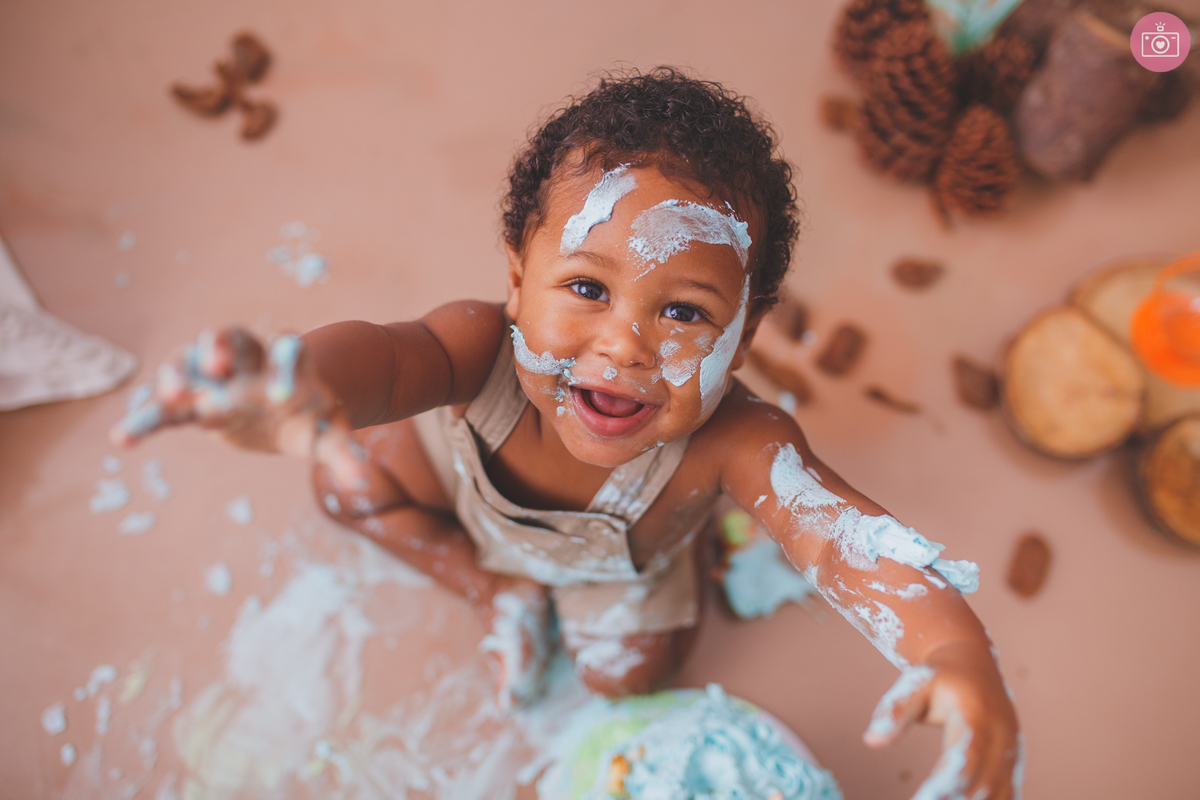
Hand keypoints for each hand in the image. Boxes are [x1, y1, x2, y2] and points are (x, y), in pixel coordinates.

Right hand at [110, 327, 368, 491]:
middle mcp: (247, 361)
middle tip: (216, 362)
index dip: (287, 366)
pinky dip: (145, 419)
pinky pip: (163, 407)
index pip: (288, 350)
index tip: (287, 394)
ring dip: (178, 375)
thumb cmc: (310, 412)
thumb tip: (362, 485)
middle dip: (220, 344)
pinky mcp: (192, 401)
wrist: (285, 406)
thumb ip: (343, 453)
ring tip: (170, 396)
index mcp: (288, 361)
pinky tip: (123, 440)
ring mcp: (215, 376)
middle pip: (231, 338)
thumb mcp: (329, 431)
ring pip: (190, 363)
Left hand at [863, 642, 1022, 799]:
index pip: (963, 758)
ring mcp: (1012, 752)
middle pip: (983, 784)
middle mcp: (1001, 737)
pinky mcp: (1014, 763)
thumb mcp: (916, 685)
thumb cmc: (939, 678)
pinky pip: (1007, 793)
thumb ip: (896, 711)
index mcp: (976, 715)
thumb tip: (871, 740)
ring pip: (998, 794)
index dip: (946, 784)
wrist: (972, 663)